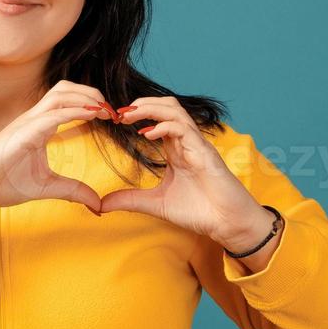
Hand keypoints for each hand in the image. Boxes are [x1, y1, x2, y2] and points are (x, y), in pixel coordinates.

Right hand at [0, 80, 113, 223]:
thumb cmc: (1, 184)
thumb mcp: (47, 188)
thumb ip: (72, 191)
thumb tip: (97, 203)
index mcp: (37, 126)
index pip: (66, 101)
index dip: (90, 103)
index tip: (110, 117)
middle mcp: (32, 119)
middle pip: (64, 89)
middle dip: (91, 93)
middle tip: (111, 110)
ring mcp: (26, 123)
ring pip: (59, 94)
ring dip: (85, 98)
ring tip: (104, 109)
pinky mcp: (22, 132)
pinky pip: (52, 115)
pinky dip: (74, 111)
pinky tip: (92, 115)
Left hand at [97, 96, 270, 247]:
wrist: (227, 224)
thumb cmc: (199, 211)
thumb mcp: (155, 204)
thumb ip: (129, 200)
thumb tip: (100, 205)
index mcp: (176, 150)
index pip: (157, 119)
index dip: (137, 114)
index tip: (115, 119)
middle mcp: (186, 142)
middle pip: (167, 107)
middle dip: (142, 104)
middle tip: (119, 112)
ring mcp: (197, 145)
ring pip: (176, 111)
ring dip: (151, 108)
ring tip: (129, 114)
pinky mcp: (205, 153)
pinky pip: (185, 130)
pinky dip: (164, 127)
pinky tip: (147, 134)